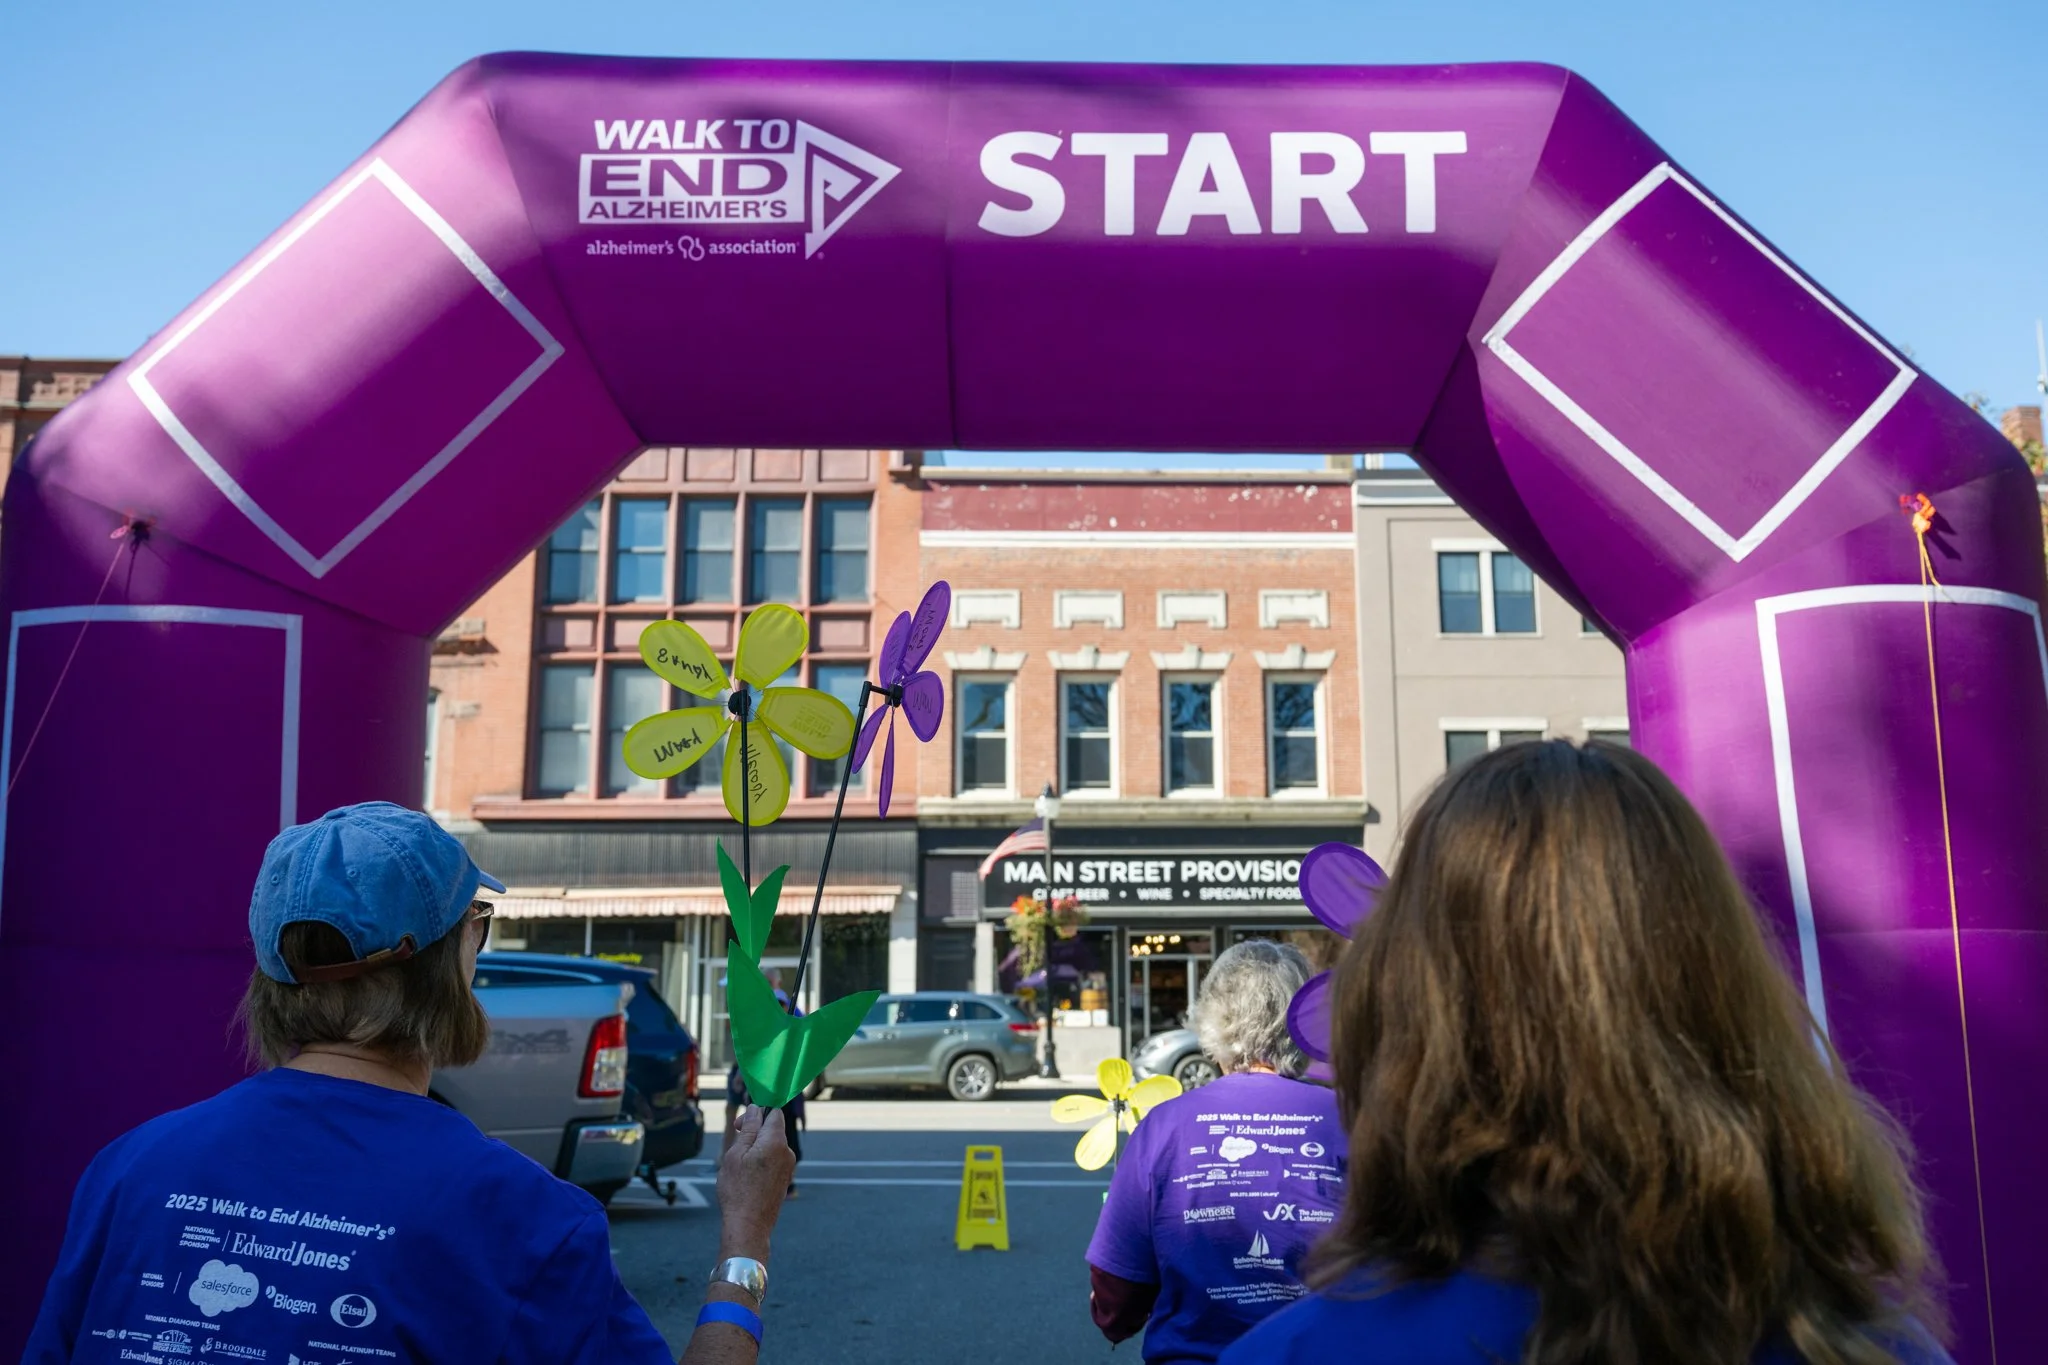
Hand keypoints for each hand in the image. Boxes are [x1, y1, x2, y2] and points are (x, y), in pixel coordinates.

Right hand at [716, 1105, 794, 1261]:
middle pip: (772, 1130)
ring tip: (738, 1167)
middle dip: (754, 1133)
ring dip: (756, 1149)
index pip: (773, 1113)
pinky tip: (747, 1178)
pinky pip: (773, 1162)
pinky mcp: (784, 1180)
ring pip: (771, 1147)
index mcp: (776, 1142)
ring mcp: (788, 1168)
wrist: (748, 1226)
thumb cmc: (738, 1190)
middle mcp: (787, 1153)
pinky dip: (761, 1163)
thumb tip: (755, 1109)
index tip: (739, 1126)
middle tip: (734, 1147)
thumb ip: (749, 1129)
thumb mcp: (736, 1154)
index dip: (756, 1113)